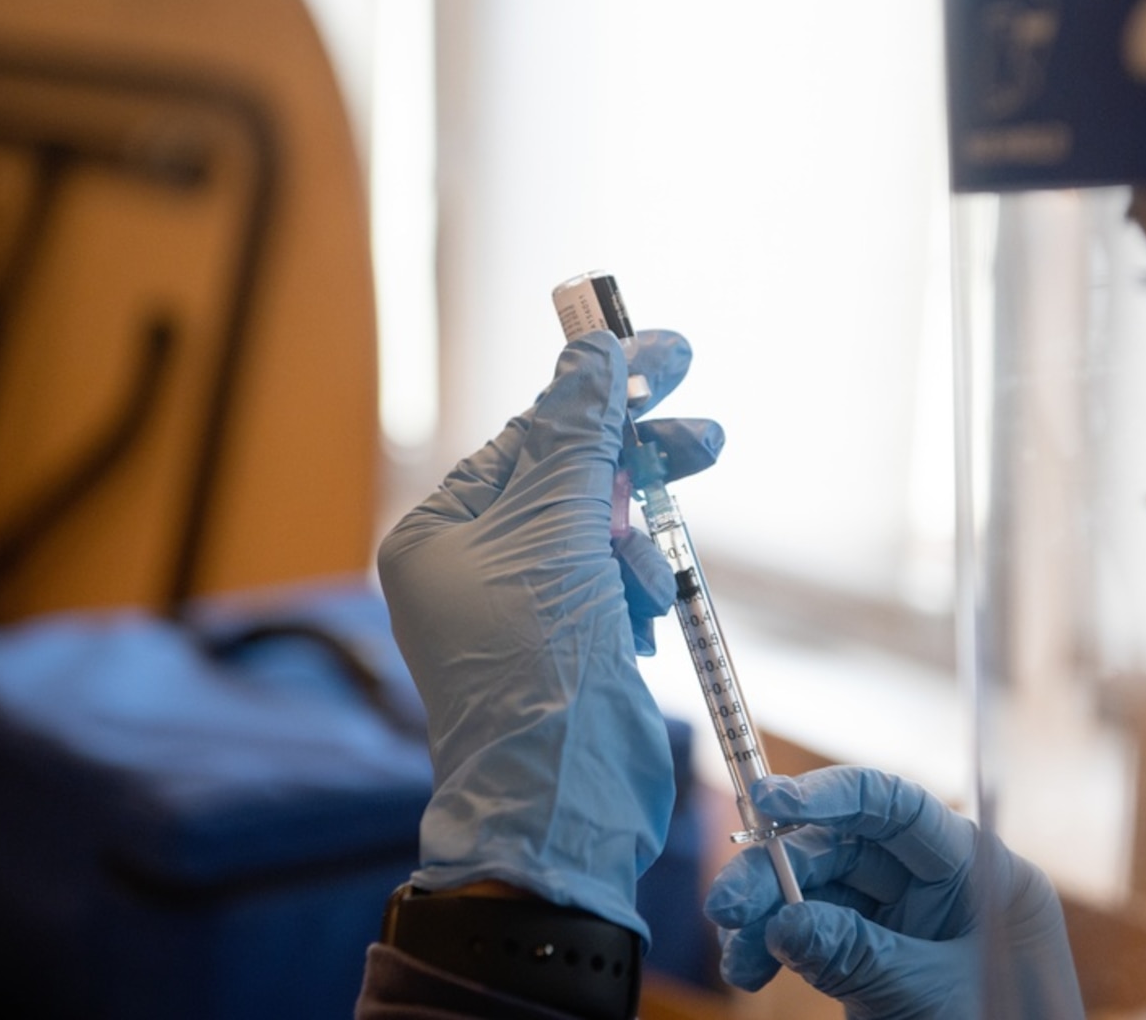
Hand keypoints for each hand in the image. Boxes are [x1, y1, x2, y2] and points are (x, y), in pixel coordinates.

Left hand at [378, 329, 721, 941]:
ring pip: (605, 536)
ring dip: (636, 550)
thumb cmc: (537, 658)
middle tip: (705, 434)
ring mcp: (525, 609)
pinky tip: (640, 621)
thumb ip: (579, 435)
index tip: (665, 355)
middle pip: (570, 481)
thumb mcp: (558, 527)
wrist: (562, 796)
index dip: (599, 398)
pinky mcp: (572, 644)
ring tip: (643, 584)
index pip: (528, 439)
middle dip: (635, 467)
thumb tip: (594, 349)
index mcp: (440, 534)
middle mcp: (474, 567)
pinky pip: (618, 586)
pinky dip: (638, 594)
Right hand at [705, 767, 1083, 1019]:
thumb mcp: (929, 996)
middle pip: (843, 848)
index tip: (768, 800)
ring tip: (735, 955)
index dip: (832, 795)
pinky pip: (817, 933)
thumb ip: (858, 956)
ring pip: (819, 891)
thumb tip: (783, 921)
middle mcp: (941, 884)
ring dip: (766, 916)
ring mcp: (907, 920)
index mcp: (980, 871)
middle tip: (724, 905)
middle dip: (777, 874)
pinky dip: (779, 947)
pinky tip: (749, 965)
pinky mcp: (878, 955)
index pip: (898, 807)